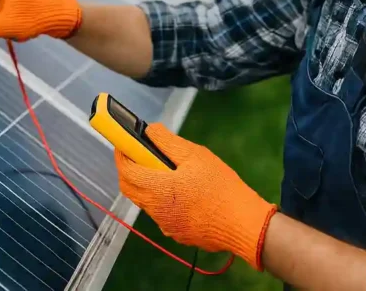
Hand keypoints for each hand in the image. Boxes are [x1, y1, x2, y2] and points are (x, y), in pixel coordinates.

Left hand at [115, 123, 277, 270]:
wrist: (244, 225)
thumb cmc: (220, 187)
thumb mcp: (195, 155)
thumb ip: (167, 142)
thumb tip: (148, 131)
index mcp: (157, 189)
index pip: (125, 171)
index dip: (121, 154)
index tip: (124, 142)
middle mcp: (155, 210)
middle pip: (130, 188)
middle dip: (130, 169)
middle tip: (142, 154)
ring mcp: (166, 225)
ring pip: (145, 201)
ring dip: (147, 184)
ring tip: (168, 171)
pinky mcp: (178, 234)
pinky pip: (161, 213)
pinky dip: (162, 199)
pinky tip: (184, 192)